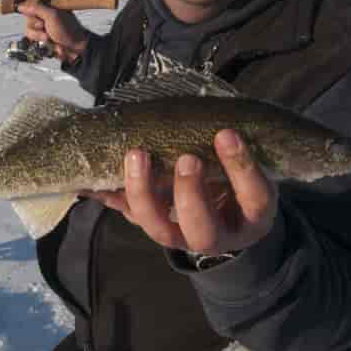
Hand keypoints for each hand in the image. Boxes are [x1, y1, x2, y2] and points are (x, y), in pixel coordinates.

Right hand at [6, 0, 90, 64]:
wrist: (76, 48)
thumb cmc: (68, 29)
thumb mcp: (53, 16)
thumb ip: (36, 8)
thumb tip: (21, 6)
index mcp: (50, 2)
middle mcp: (45, 12)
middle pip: (26, 13)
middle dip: (34, 21)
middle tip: (44, 25)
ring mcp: (44, 24)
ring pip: (28, 26)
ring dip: (37, 33)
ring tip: (49, 36)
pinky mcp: (42, 35)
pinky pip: (31, 35)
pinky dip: (38, 39)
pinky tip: (48, 41)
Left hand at [83, 129, 278, 255]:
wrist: (227, 213)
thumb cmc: (240, 177)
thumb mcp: (252, 162)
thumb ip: (236, 143)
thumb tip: (216, 115)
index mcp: (252, 215)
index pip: (254, 197)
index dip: (241, 168)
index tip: (226, 133)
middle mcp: (218, 234)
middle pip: (202, 228)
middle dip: (190, 193)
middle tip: (186, 158)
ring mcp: (181, 236)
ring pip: (160, 230)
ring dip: (143, 192)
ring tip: (137, 155)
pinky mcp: (154, 226)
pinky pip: (130, 215)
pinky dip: (112, 195)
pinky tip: (97, 178)